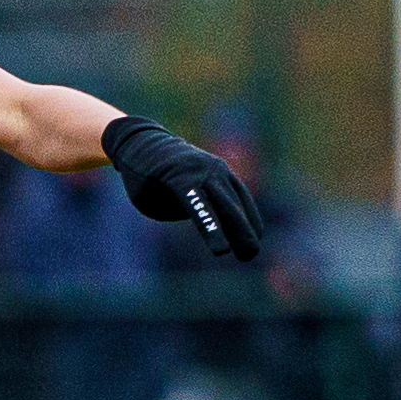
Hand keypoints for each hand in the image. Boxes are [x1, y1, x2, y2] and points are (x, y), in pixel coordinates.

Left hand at [101, 116, 264, 261]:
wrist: (148, 144)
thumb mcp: (147, 200)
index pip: (198, 204)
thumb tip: (211, 224)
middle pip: (225, 204)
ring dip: (247, 227)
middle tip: (249, 255)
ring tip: (251, 253)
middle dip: (239, 231)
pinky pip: (240, 195)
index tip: (222, 252)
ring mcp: (216, 168)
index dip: (211, 229)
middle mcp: (201, 169)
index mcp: (177, 176)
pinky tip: (257, 234)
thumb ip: (175, 213)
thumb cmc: (143, 180)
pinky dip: (248, 214)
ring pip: (237, 200)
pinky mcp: (224, 171)